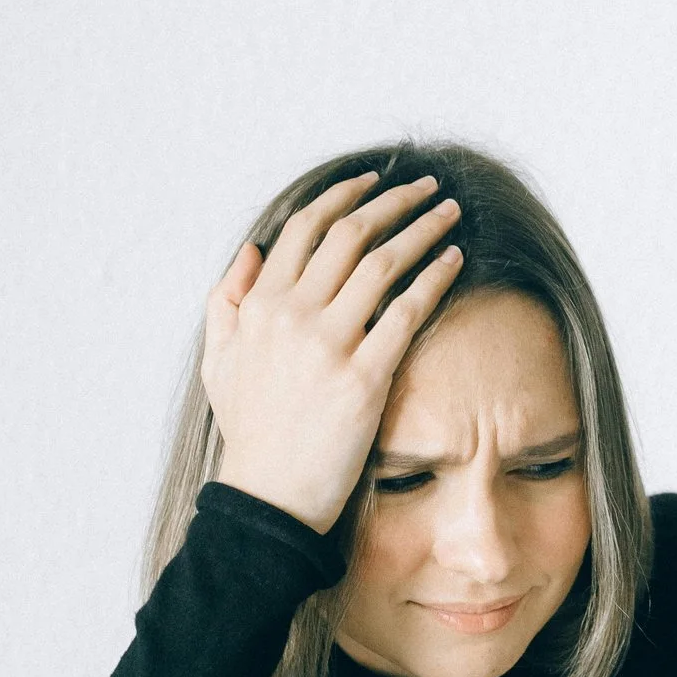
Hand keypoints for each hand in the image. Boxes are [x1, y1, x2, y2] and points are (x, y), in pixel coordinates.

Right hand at [204, 171, 464, 533]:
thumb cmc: (251, 431)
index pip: (305, 228)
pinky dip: (435, 279)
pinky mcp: (364, 377)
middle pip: (350, 235)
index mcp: (260, 306)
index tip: (375, 181)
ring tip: (451, 213)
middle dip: (394, 202)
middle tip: (427, 187)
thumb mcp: (221, 361)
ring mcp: (329, 345)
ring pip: (383, 264)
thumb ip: (228, 302)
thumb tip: (251, 250)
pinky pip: (406, 312)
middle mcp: (292, 315)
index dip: (343, 197)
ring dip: (422, 229)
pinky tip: (455, 260)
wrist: (270, 495)